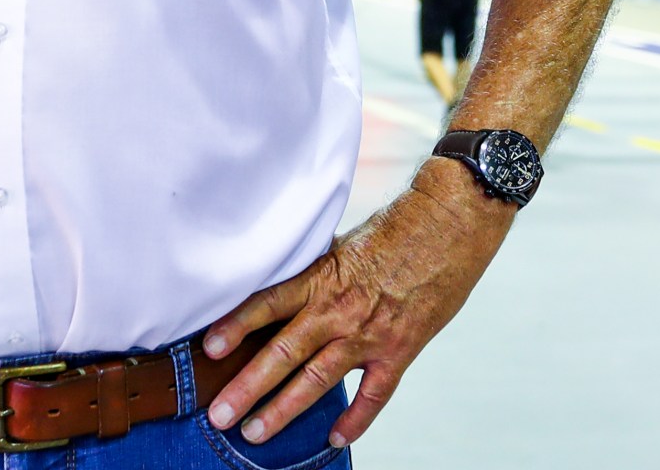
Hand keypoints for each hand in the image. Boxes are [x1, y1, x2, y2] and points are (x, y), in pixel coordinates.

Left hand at [200, 157, 512, 447]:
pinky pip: (375, 393)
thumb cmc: (400, 226)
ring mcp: (369, 333)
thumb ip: (317, 272)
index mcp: (322, 277)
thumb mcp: (345, 244)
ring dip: (283, 409)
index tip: (209, 348)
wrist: (450, 222)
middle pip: (284, 352)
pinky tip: (336, 437)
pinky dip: (356, 419)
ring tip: (254, 432)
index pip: (268, 303)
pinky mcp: (400, 348)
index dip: (237, 325)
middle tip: (219, 415)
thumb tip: (285, 288)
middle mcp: (339, 308)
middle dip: (247, 387)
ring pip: (318, 379)